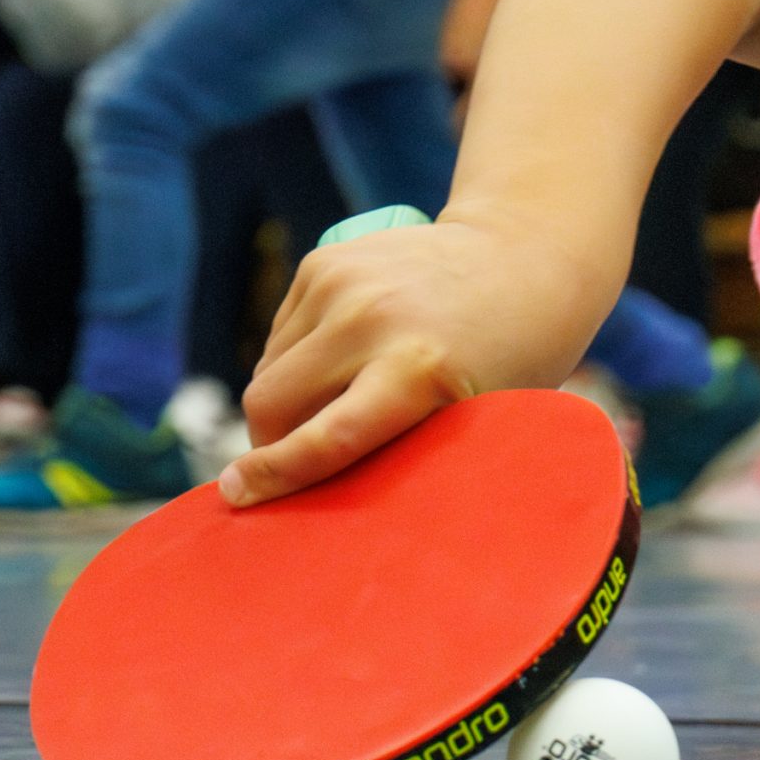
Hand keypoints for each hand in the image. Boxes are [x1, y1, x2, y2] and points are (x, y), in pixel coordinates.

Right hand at [223, 213, 614, 505]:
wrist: (522, 254)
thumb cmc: (512, 357)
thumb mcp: (484, 416)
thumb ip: (415, 452)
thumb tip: (340, 504)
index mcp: (420, 368)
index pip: (325, 437)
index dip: (277, 474)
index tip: (238, 495)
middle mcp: (371, 319)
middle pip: (270, 403)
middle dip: (270, 443)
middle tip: (295, 465)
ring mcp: (341, 283)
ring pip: (268, 369)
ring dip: (285, 402)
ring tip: (339, 405)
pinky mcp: (324, 264)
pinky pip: (281, 335)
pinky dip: (298, 362)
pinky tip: (346, 362)